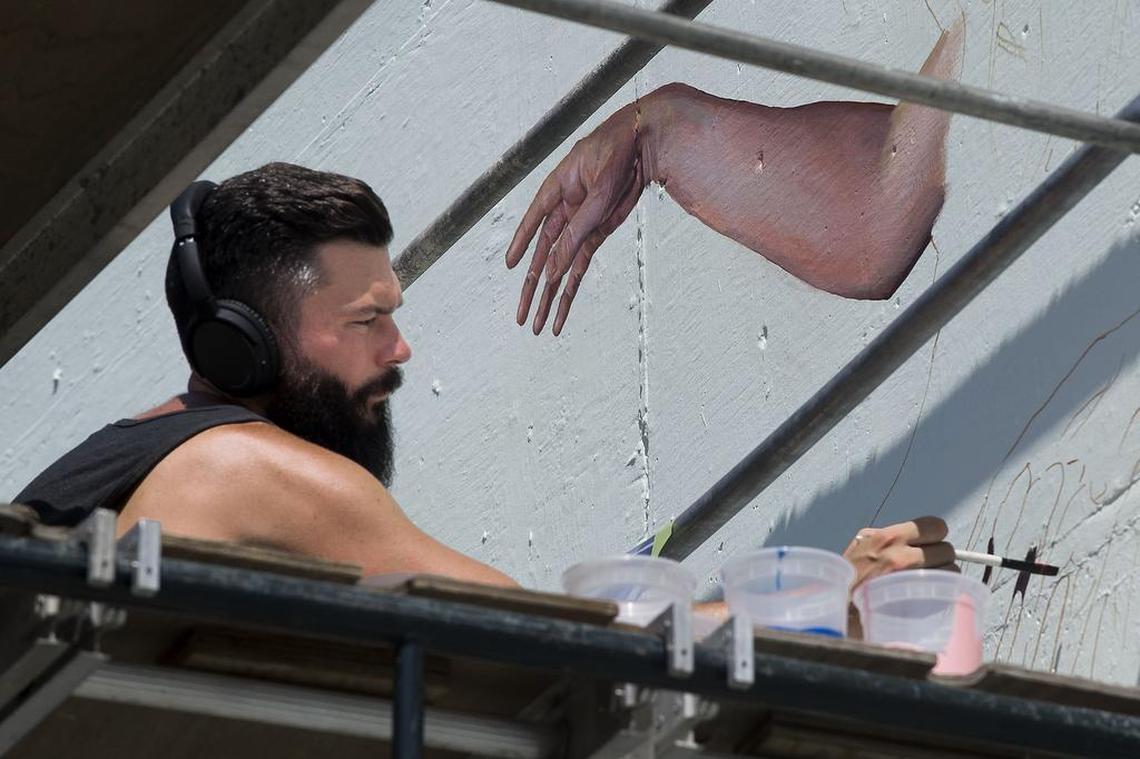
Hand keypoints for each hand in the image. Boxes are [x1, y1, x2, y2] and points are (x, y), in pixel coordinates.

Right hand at [506, 102, 647, 334]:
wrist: (648, 140)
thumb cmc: (619, 151)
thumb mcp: (601, 192)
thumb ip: (580, 229)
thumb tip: (558, 264)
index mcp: (557, 190)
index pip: (534, 223)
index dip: (521, 244)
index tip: (510, 266)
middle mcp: (565, 210)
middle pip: (543, 256)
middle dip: (533, 289)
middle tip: (521, 318)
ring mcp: (581, 223)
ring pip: (560, 267)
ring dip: (550, 297)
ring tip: (538, 325)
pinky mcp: (599, 233)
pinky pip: (582, 265)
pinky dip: (572, 287)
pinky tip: (561, 309)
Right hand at [843, 516, 955, 591]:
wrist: (839, 607)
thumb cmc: (848, 577)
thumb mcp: (862, 543)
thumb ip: (889, 538)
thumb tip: (916, 538)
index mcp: (887, 537)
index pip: (935, 526)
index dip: (935, 535)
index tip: (929, 543)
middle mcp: (901, 556)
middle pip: (946, 550)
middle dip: (939, 557)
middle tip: (925, 565)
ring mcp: (910, 580)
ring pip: (950, 570)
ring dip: (941, 575)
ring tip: (923, 580)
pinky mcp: (917, 602)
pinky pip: (943, 591)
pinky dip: (938, 592)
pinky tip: (922, 594)